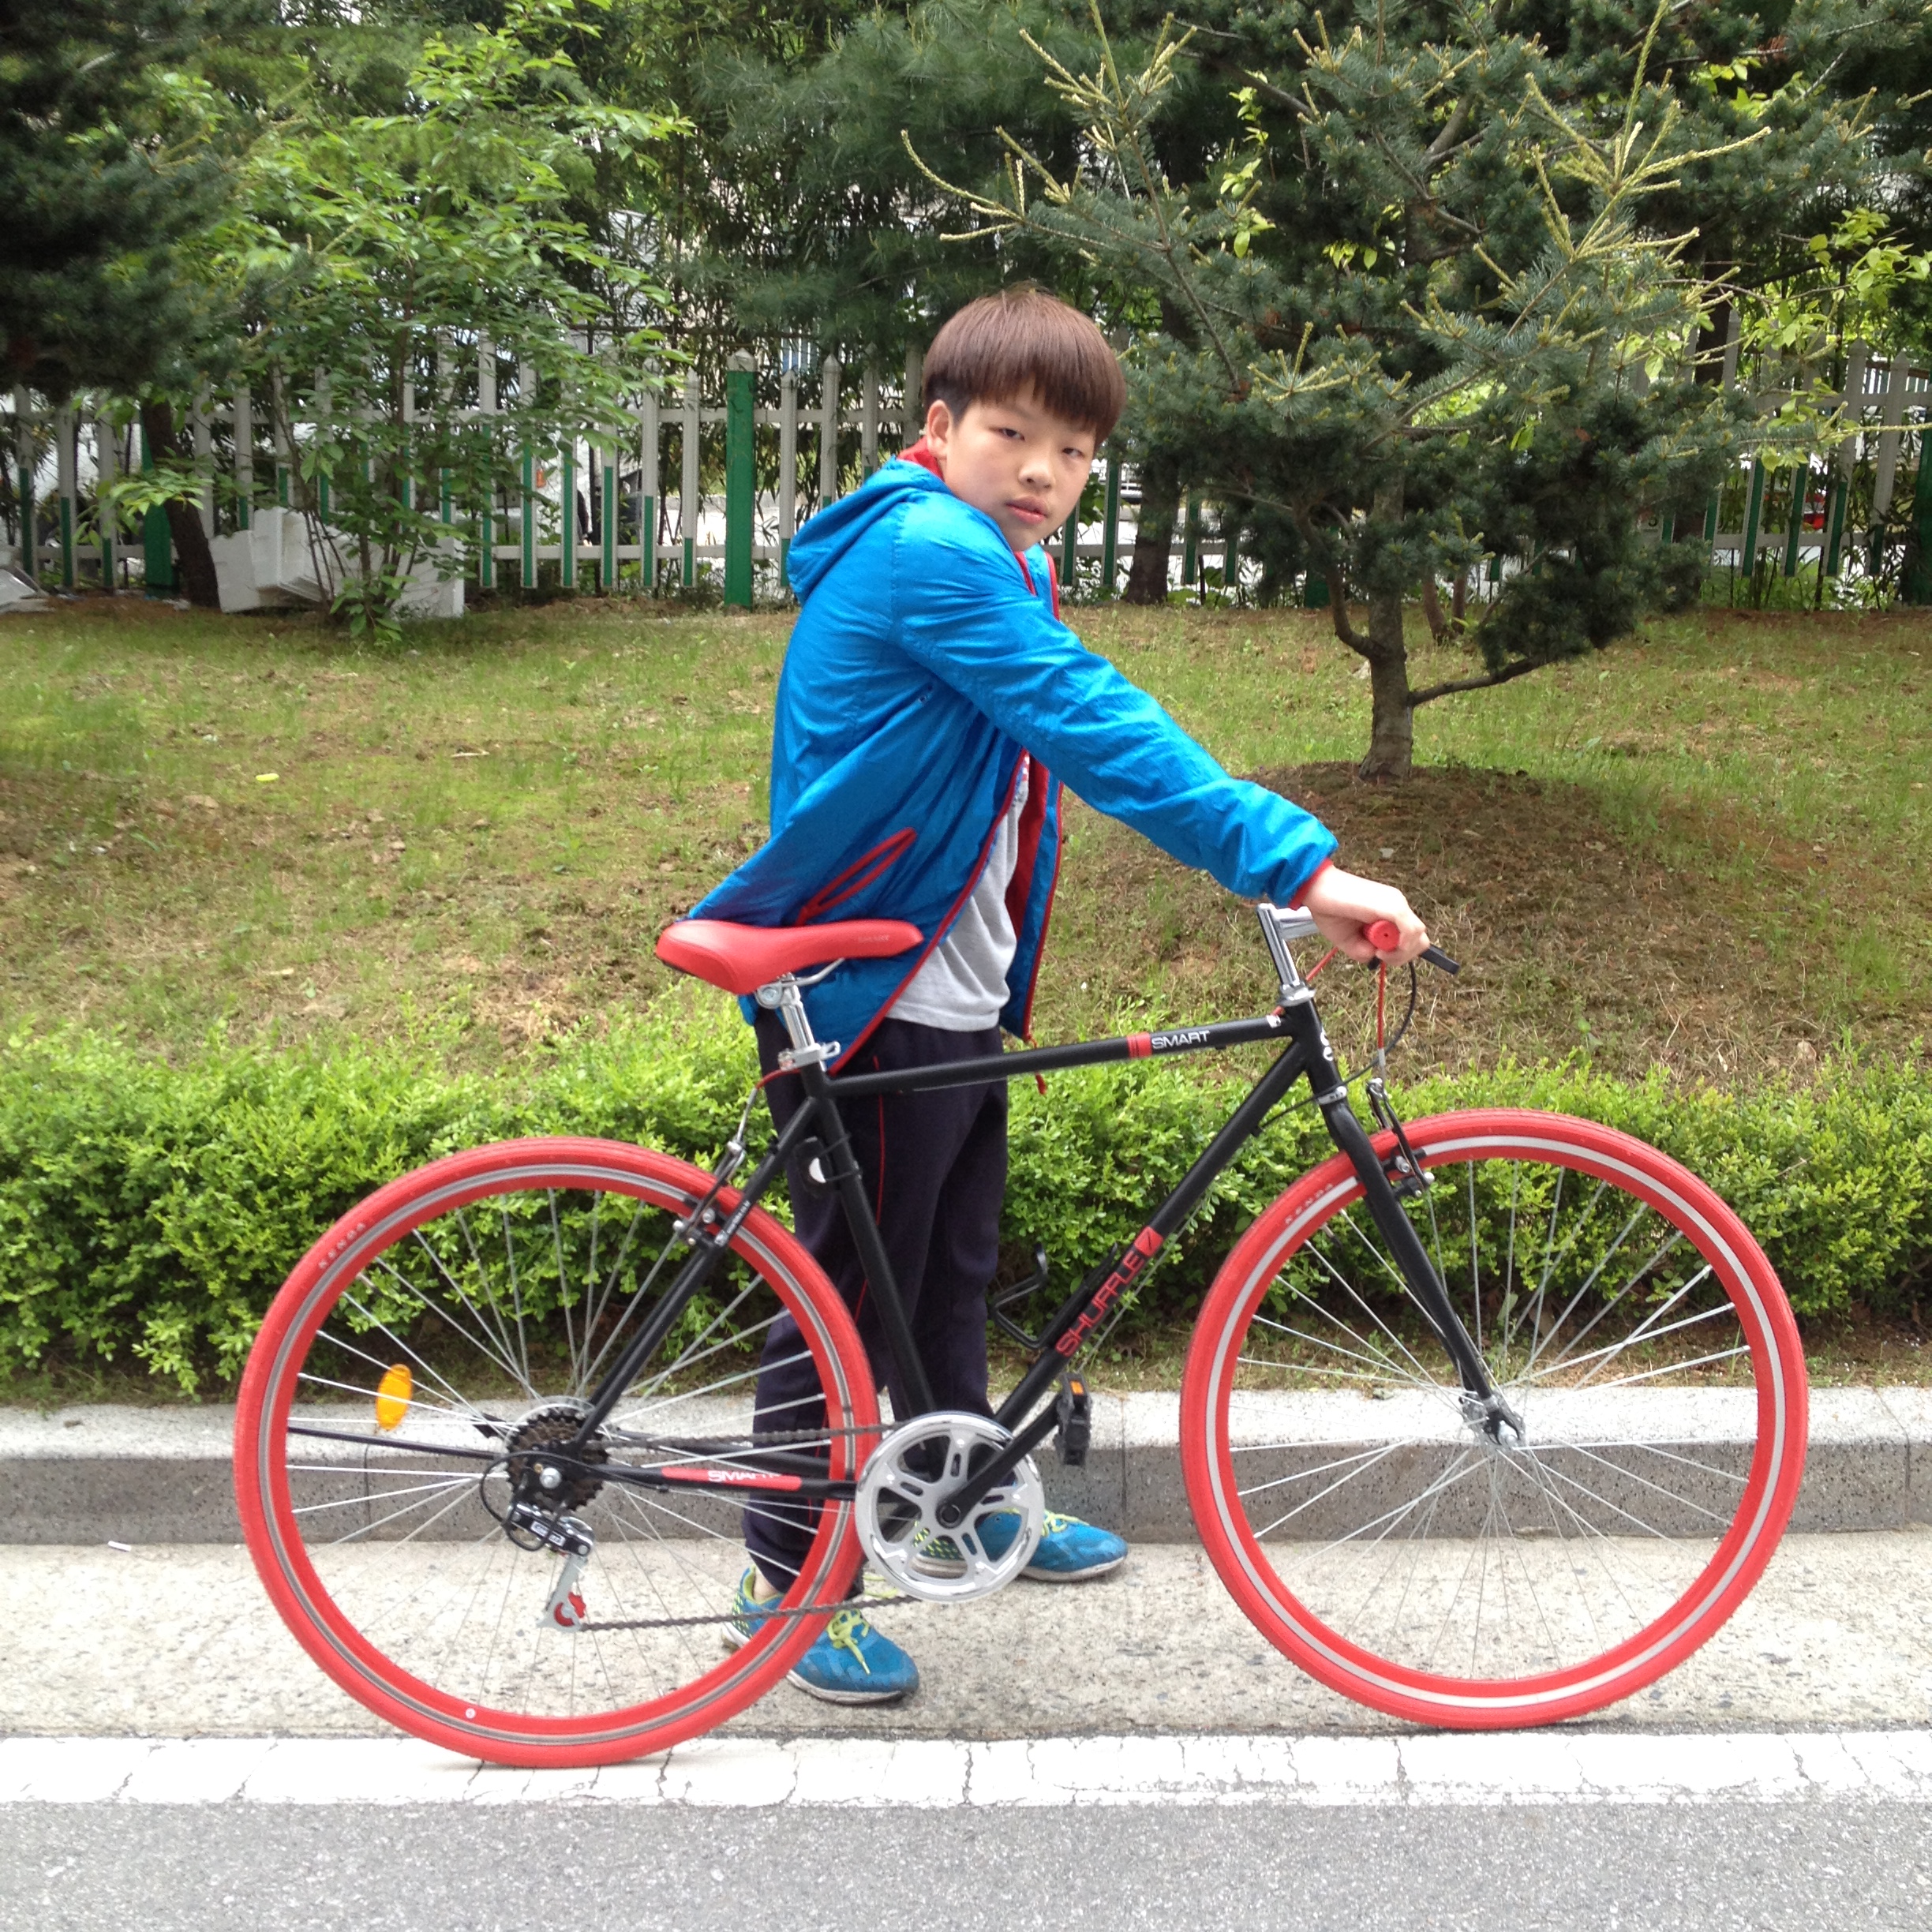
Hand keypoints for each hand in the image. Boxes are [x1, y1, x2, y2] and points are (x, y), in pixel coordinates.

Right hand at [1297, 865, 1429, 966]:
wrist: (1316, 887)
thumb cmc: (1329, 909)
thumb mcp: (1348, 940)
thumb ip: (1363, 951)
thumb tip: (1375, 955)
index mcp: (1389, 911)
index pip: (1410, 938)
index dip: (1398, 953)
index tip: (1376, 953)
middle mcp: (1397, 904)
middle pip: (1420, 939)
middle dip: (1402, 954)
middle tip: (1379, 953)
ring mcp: (1396, 903)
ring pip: (1418, 936)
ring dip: (1399, 951)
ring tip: (1376, 948)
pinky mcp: (1392, 905)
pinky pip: (1411, 930)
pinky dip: (1401, 945)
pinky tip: (1381, 948)